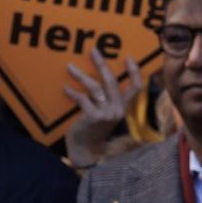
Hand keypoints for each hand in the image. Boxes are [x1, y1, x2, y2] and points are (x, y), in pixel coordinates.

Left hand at [62, 52, 142, 168]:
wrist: (85, 151)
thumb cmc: (92, 130)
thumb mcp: (103, 114)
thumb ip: (104, 100)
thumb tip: (94, 78)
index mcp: (122, 107)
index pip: (136, 88)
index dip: (134, 72)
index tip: (128, 57)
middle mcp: (117, 110)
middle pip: (112, 82)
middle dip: (102, 64)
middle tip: (93, 51)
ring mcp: (106, 114)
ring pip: (95, 88)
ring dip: (81, 76)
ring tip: (70, 67)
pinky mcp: (94, 117)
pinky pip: (83, 99)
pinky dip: (73, 93)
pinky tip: (65, 88)